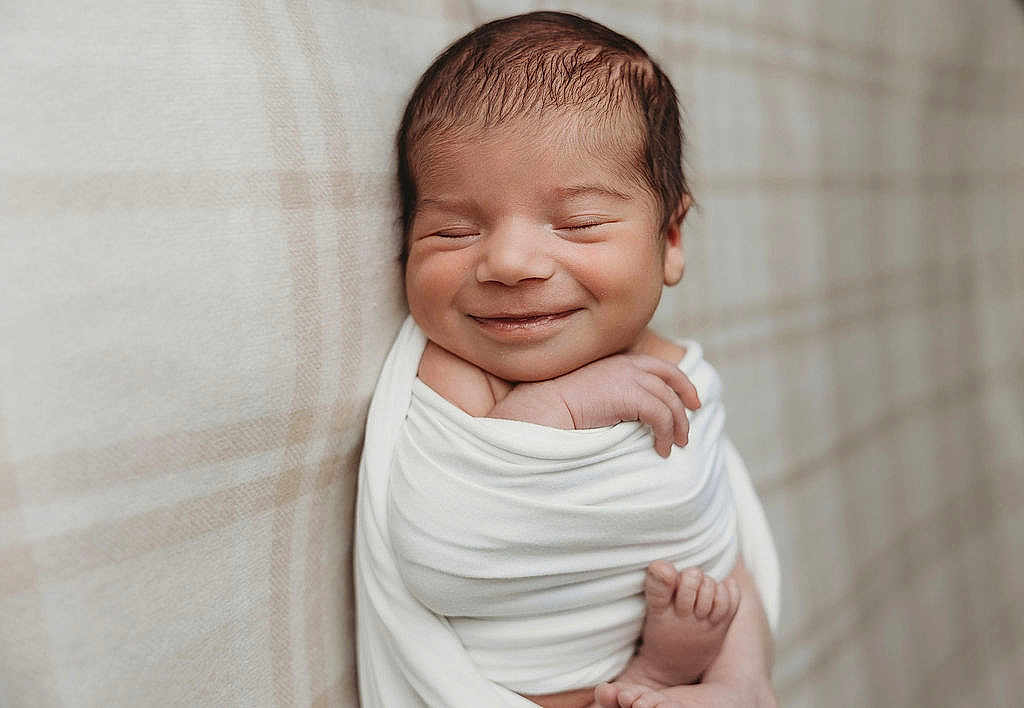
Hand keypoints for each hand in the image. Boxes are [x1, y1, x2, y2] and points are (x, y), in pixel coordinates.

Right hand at [489, 354, 699, 456]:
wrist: (542, 407)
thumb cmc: (558, 406)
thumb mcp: (592, 392)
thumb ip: (613, 393)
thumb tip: (629, 413)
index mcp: (619, 361)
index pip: (660, 367)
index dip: (681, 383)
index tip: (690, 401)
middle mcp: (628, 364)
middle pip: (672, 379)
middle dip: (687, 401)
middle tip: (689, 426)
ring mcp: (630, 378)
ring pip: (669, 402)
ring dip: (677, 426)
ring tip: (673, 446)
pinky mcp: (630, 395)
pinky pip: (661, 416)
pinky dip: (665, 434)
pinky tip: (660, 449)